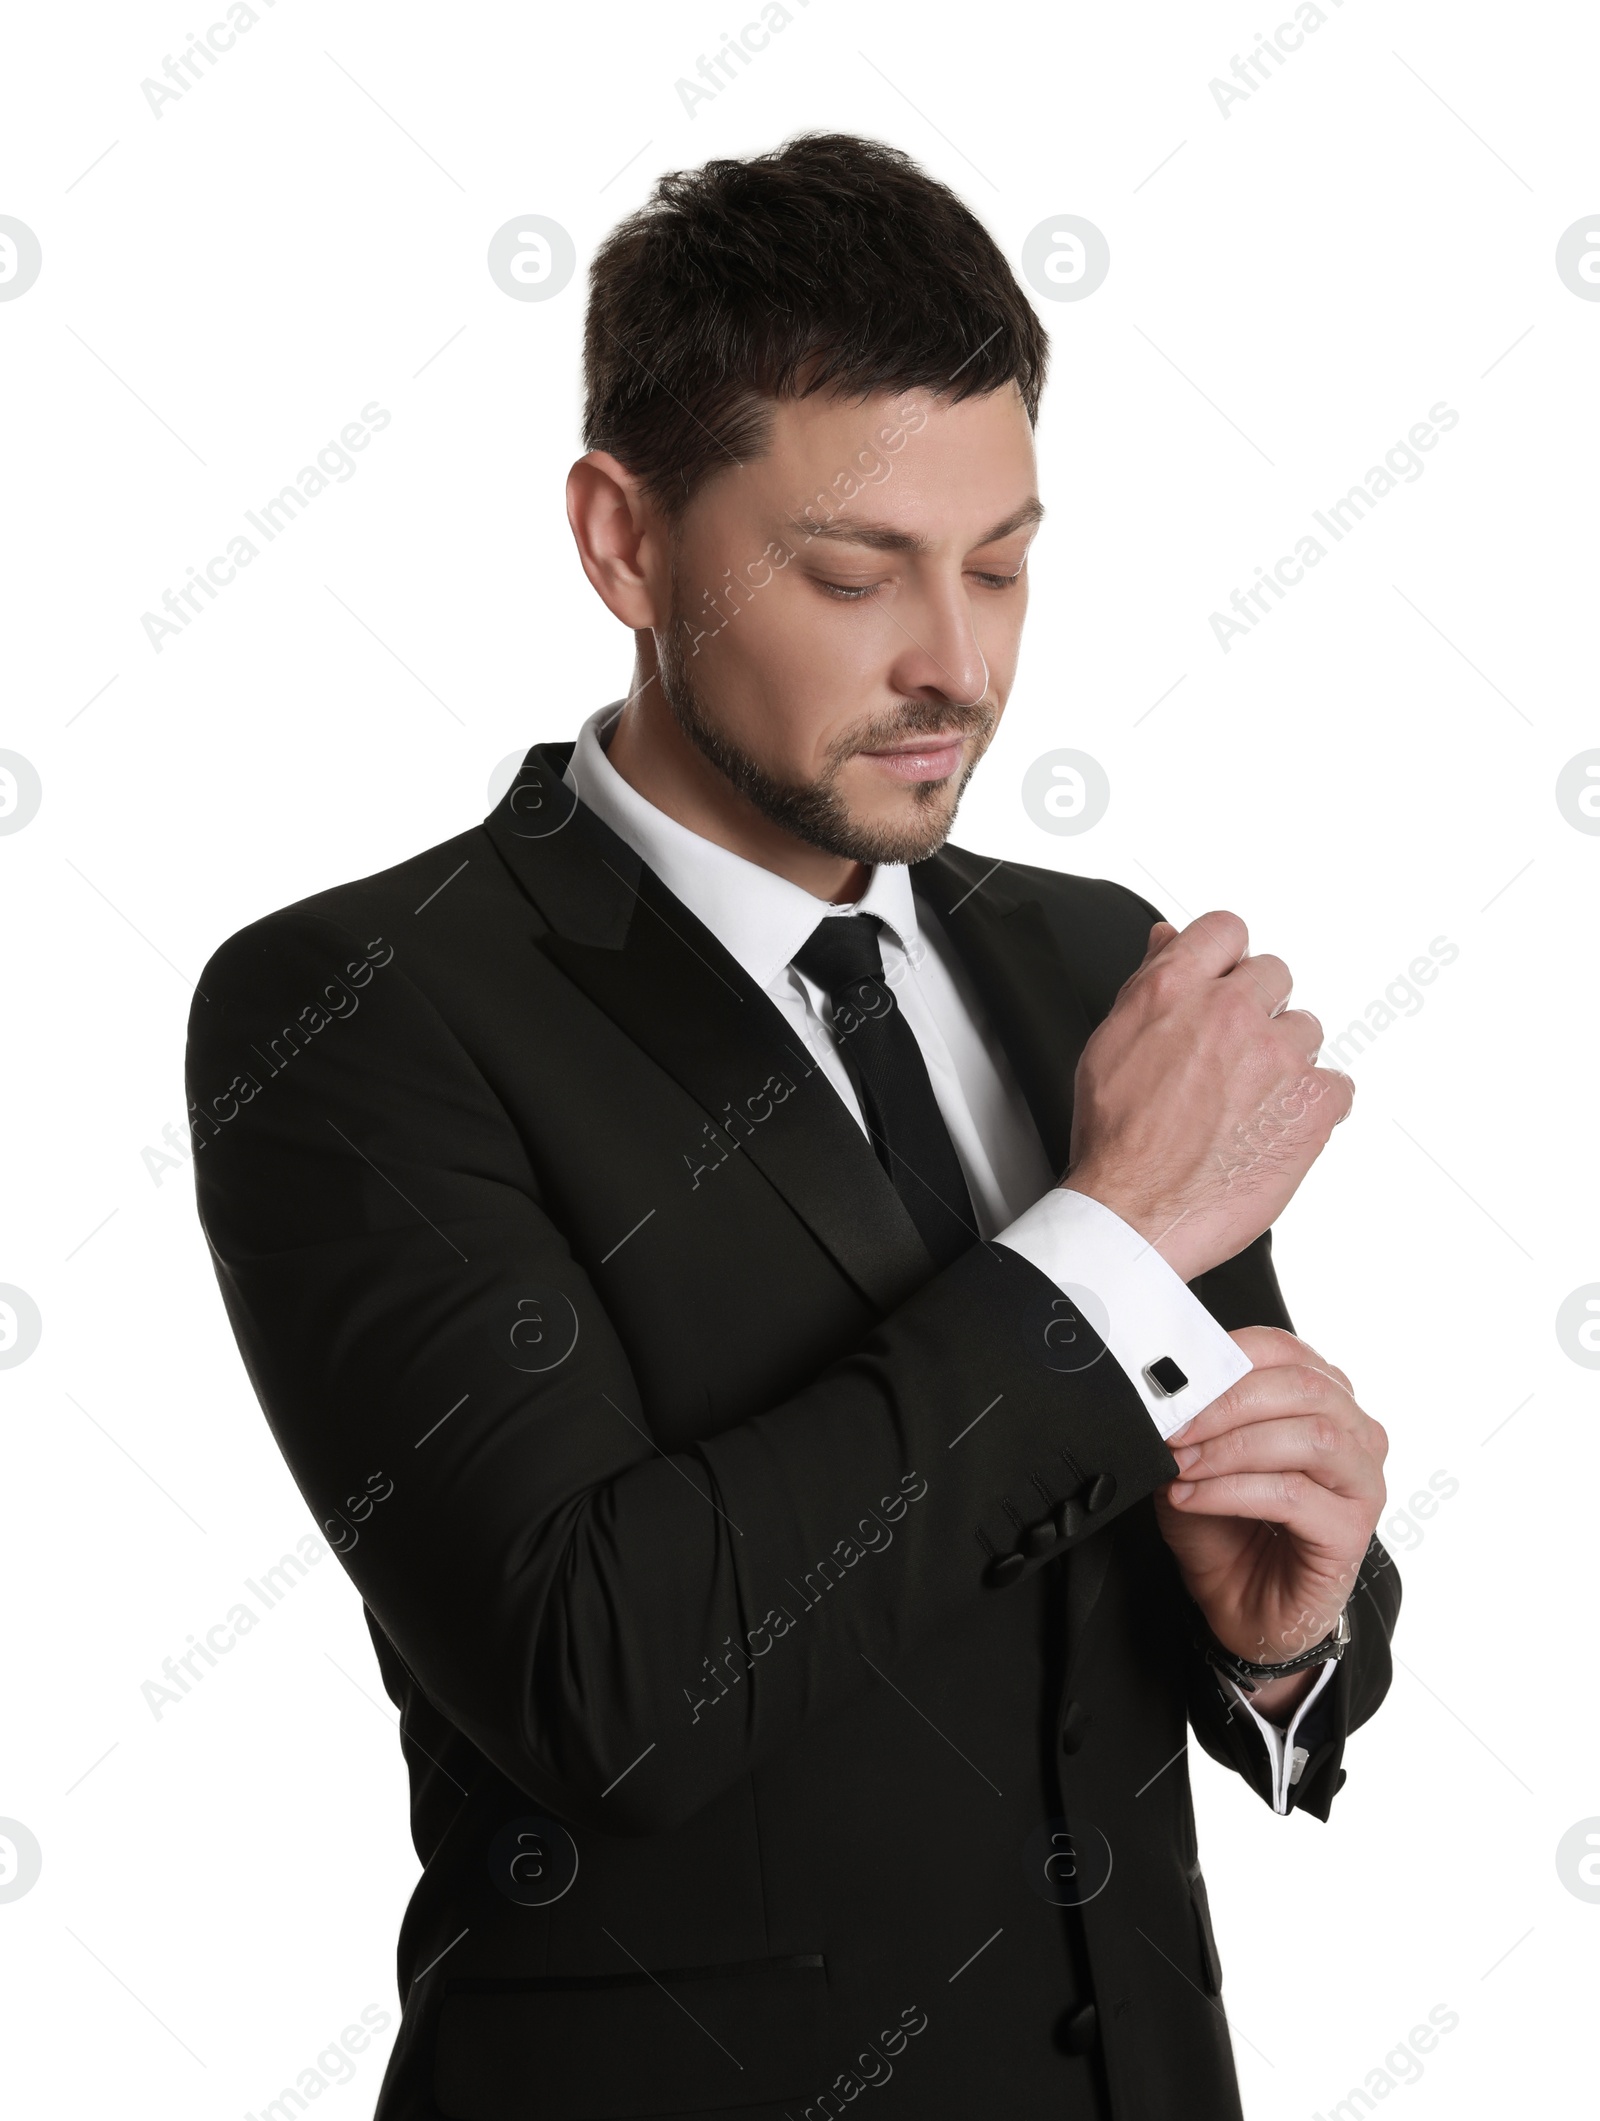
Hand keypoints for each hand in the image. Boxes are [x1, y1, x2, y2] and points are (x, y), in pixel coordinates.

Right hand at [1065, 912, 1353, 1283]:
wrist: (1135, 1212)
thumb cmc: (1116, 1138)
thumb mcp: (1112, 1041)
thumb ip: (1150, 982)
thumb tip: (1170, 940)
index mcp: (1175, 990)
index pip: (1227, 930)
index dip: (1227, 958)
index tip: (1226, 983)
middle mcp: (1230, 1012)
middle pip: (1274, 975)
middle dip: (1256, 1011)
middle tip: (1231, 1059)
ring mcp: (1278, 1057)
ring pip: (1305, 1030)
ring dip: (1284, 1060)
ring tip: (1248, 1103)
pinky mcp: (1313, 1104)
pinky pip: (1337, 1084)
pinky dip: (1314, 1106)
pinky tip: (1276, 1127)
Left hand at [1152, 1325, 1386, 1714]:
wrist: (1243, 1605)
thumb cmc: (1228, 1529)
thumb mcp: (1197, 1461)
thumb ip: (1194, 1421)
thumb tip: (1164, 1390)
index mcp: (1322, 1399)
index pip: (1283, 1349)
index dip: (1227, 1356)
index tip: (1173, 1380)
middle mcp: (1354, 1433)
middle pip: (1302, 1386)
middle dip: (1226, 1402)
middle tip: (1173, 1427)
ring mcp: (1362, 1481)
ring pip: (1309, 1436)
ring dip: (1232, 1446)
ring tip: (1182, 1466)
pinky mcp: (1352, 1530)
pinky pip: (1293, 1494)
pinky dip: (1232, 1491)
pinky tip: (1194, 1497)